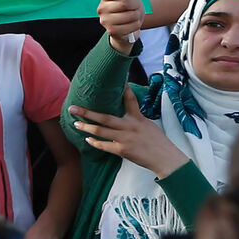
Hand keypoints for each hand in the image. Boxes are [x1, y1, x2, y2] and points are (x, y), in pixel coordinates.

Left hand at [69, 87, 188, 178]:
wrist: (165, 159)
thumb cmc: (158, 143)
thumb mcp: (149, 125)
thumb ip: (136, 119)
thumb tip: (127, 114)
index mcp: (138, 118)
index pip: (129, 99)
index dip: (123, 89)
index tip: (115, 80)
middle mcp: (129, 126)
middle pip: (104, 117)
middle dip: (87, 112)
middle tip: (73, 108)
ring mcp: (125, 138)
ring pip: (101, 131)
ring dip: (86, 127)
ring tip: (76, 123)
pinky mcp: (122, 150)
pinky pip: (104, 146)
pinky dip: (95, 143)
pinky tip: (88, 139)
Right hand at [98, 0, 143, 54]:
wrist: (125, 31)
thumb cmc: (126, 11)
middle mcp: (102, 9)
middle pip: (124, 3)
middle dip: (136, 4)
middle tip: (138, 5)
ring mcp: (106, 21)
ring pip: (131, 15)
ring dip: (138, 15)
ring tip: (135, 16)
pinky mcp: (112, 31)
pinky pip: (133, 25)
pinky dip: (137, 24)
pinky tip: (133, 24)